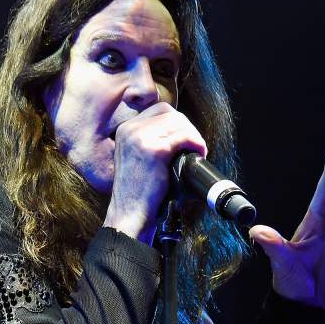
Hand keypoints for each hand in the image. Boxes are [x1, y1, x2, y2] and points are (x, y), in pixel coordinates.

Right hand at [104, 102, 206, 244]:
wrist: (130, 213)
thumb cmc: (137, 192)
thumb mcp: (136, 159)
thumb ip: (150, 141)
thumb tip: (179, 133)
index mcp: (125, 130)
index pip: (158, 110)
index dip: (177, 121)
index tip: (184, 137)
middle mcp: (130, 130)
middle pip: (169, 113)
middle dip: (187, 127)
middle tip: (194, 146)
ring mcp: (140, 138)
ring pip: (178, 122)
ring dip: (193, 135)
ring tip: (197, 151)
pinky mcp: (154, 150)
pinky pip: (183, 136)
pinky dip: (196, 142)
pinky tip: (199, 153)